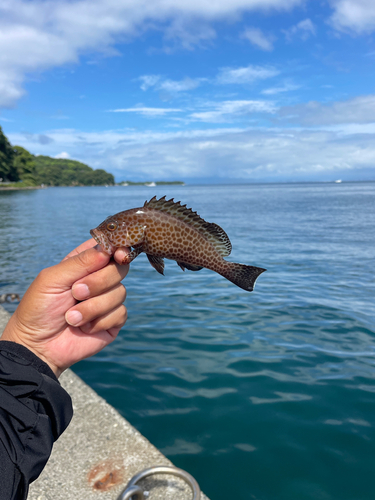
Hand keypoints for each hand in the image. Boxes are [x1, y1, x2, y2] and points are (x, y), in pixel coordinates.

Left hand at [1, 239, 128, 376]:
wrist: (38, 346)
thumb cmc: (39, 308)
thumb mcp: (53, 278)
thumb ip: (80, 262)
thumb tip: (108, 249)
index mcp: (84, 264)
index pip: (108, 248)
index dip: (117, 248)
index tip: (117, 255)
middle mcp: (99, 279)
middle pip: (120, 268)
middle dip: (99, 282)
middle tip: (76, 292)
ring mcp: (107, 300)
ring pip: (120, 292)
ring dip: (93, 307)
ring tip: (71, 317)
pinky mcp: (113, 321)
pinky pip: (120, 313)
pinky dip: (100, 321)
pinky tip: (83, 328)